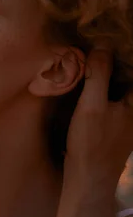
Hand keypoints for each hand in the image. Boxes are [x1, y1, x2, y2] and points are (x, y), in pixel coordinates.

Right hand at [65, 49, 132, 190]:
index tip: (107, 37)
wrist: (88, 179)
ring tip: (92, 57)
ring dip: (109, 73)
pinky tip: (89, 81)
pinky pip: (114, 97)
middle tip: (96, 45)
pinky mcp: (117, 125)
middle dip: (115, 61)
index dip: (121, 50)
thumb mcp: (92, 105)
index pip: (132, 68)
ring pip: (120, 87)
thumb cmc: (91, 143)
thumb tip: (103, 45)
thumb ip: (98, 74)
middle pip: (127, 77)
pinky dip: (104, 86)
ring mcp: (128, 118)